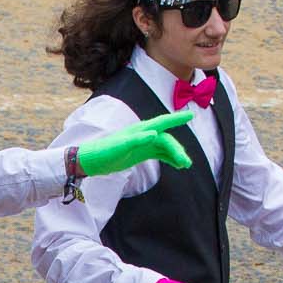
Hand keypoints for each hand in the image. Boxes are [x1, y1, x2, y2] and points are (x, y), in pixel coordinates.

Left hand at [78, 111, 193, 176]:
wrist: (92, 161)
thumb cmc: (104, 152)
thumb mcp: (120, 147)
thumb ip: (136, 140)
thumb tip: (154, 134)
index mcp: (140, 130)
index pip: (162, 122)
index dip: (176, 119)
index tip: (191, 116)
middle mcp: (144, 135)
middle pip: (166, 140)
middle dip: (177, 150)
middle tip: (186, 163)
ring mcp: (144, 144)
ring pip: (165, 147)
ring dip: (176, 154)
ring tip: (185, 165)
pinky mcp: (142, 153)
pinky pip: (160, 154)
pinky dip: (170, 158)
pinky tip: (178, 165)